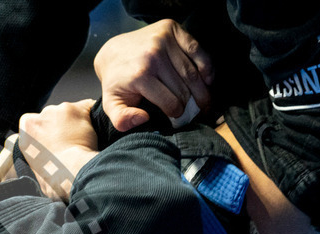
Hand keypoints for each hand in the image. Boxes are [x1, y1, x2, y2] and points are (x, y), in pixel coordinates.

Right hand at [19, 100, 99, 201]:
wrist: (71, 172)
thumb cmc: (53, 178)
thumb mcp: (35, 169)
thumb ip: (36, 157)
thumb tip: (41, 166)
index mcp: (26, 128)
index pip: (33, 122)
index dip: (44, 131)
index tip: (52, 141)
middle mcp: (41, 115)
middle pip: (52, 115)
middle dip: (61, 126)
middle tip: (70, 143)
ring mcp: (60, 109)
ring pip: (70, 111)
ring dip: (76, 123)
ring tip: (83, 141)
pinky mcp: (79, 109)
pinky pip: (88, 108)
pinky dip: (91, 118)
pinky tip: (94, 133)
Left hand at [94, 19, 213, 130]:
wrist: (112, 53)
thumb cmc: (116, 83)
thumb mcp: (112, 105)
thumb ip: (122, 119)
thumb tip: (143, 119)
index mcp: (139, 76)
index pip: (170, 102)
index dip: (177, 115)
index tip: (179, 119)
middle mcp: (153, 55)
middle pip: (184, 88)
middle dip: (193, 105)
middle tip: (198, 113)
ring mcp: (163, 39)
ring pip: (193, 72)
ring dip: (202, 89)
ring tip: (205, 101)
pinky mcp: (171, 28)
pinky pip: (197, 50)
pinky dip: (206, 66)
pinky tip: (207, 80)